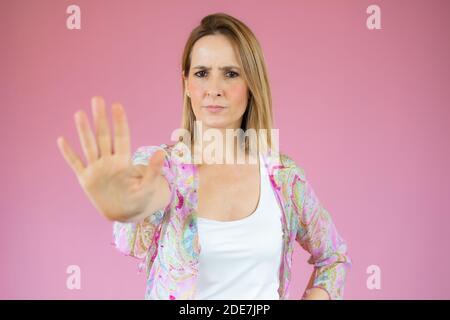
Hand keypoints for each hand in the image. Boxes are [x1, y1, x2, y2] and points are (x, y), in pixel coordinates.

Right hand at [56, 96, 169, 221]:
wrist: (124, 212)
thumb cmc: (139, 198)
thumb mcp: (148, 186)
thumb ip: (153, 170)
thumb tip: (162, 153)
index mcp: (124, 161)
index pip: (121, 138)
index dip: (119, 123)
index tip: (117, 106)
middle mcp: (109, 161)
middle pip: (104, 136)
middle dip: (101, 119)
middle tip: (97, 99)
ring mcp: (96, 169)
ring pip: (89, 146)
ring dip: (84, 131)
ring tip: (80, 113)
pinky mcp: (86, 179)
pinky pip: (76, 164)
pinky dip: (69, 154)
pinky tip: (61, 140)